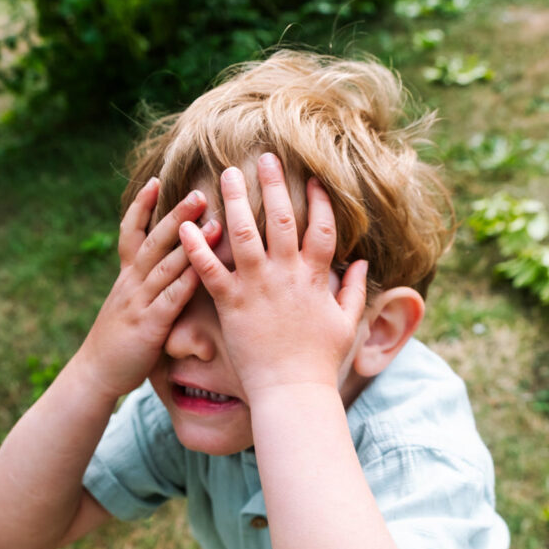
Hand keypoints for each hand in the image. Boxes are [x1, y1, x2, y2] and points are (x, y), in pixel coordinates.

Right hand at [79, 179, 220, 399]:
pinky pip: (170, 299)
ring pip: (165, 265)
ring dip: (190, 243)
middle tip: (200, 192)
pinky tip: (204, 269)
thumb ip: (146, 285)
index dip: (142, 206)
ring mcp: (139, 302)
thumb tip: (164, 266)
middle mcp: (132, 283)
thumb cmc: (119, 340)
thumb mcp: (129, 303)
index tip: (156, 179)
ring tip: (213, 222)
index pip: (131, 232)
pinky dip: (186, 281)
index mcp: (127, 277)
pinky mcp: (149, 325)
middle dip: (177, 215)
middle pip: (154, 241)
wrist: (95, 373)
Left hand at [179, 154, 367, 401]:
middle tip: (266, 156)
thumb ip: (354, 290)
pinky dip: (197, 247)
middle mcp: (286, 275)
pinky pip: (211, 270)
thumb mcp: (346, 323)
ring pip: (246, 234)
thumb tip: (361, 263)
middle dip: (275, 185)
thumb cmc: (319, 360)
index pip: (323, 228)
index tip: (315, 178)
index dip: (321, 201)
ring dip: (236, 200)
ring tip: (227, 174)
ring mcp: (258, 287)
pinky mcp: (231, 304)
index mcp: (314, 278)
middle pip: (283, 219)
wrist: (292, 391)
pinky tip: (186, 224)